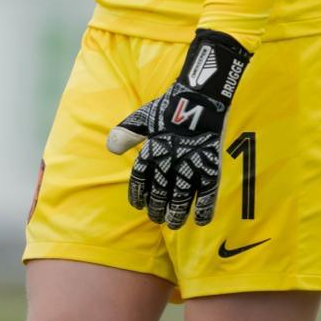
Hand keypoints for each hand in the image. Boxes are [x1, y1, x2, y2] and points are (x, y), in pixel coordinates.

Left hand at [106, 29, 250, 229]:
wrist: (200, 97)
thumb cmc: (168, 107)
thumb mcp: (142, 117)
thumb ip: (127, 133)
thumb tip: (110, 147)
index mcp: (151, 151)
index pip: (140, 181)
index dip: (138, 195)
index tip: (139, 205)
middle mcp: (169, 163)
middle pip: (159, 194)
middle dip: (157, 209)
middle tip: (157, 217)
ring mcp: (190, 166)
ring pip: (180, 199)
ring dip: (176, 215)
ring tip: (173, 223)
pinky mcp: (210, 167)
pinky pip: (207, 195)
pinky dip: (204, 210)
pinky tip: (200, 220)